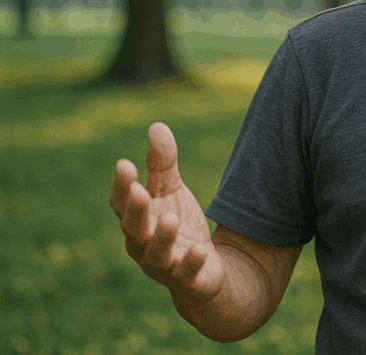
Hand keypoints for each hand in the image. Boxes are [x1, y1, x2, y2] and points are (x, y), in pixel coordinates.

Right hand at [110, 122, 225, 305]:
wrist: (204, 270)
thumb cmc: (178, 224)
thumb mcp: (172, 190)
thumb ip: (163, 162)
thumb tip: (156, 125)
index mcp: (137, 219)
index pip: (122, 202)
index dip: (121, 186)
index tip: (125, 164)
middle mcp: (143, 244)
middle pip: (133, 228)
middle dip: (135, 210)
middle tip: (138, 190)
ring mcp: (164, 265)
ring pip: (156, 254)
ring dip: (162, 238)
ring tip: (171, 219)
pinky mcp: (188, 280)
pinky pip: (186, 274)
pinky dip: (190, 263)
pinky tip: (200, 250)